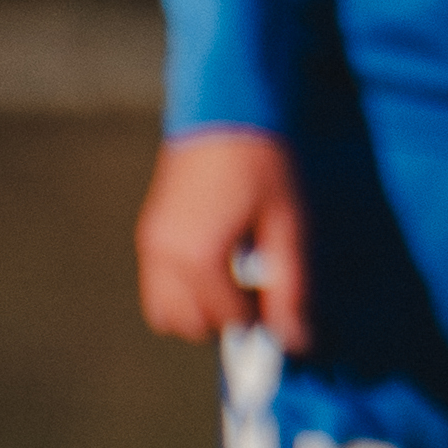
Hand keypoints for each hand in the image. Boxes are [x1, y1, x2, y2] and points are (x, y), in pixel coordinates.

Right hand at [137, 123, 306, 346]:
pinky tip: (217, 259)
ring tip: (235, 277)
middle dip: (225, 317)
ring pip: (165, 311)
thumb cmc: (265, 162)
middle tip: (258, 286)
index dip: (262, 314)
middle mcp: (165, 256)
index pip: (230, 320)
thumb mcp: (289, 225)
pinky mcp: (149, 231)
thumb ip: (291, 287)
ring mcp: (151, 243)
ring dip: (199, 309)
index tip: (281, 293)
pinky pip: (157, 284)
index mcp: (199, 257)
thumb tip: (298, 341)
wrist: (226, 105)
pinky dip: (183, 289)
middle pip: (190, 326)